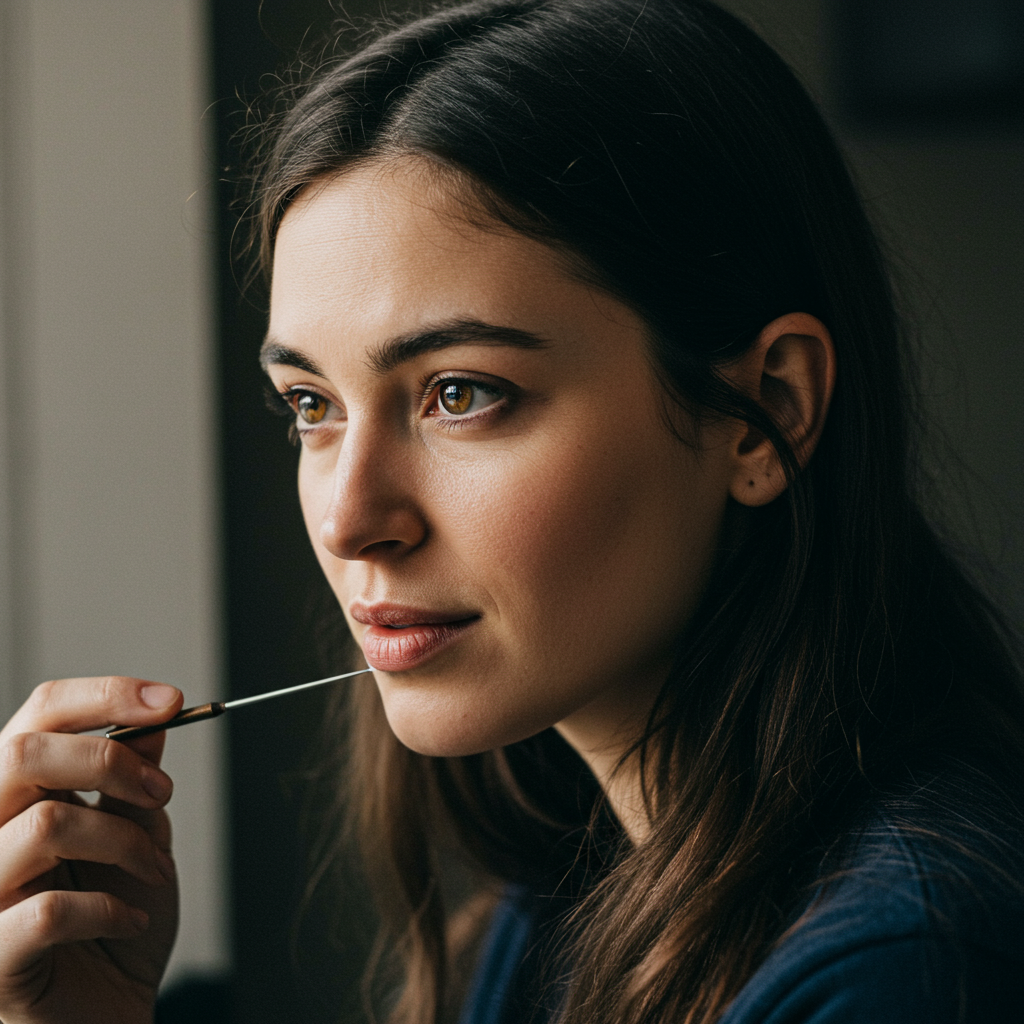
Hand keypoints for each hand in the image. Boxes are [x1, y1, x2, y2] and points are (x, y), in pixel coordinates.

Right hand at [0, 677, 182, 1023]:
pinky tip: (130, 919)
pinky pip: (46, 912)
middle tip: (162, 793)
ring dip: (125, 841)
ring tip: (156, 869)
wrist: (105, 1020)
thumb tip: (152, 721)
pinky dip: (109, 908)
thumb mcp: (134, 840)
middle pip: (24, 753)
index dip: (105, 695)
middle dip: (113, 760)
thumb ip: (131, 785)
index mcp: (13, 798)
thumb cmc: (113, 929)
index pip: (37, 714)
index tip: (173, 701)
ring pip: (44, 823)